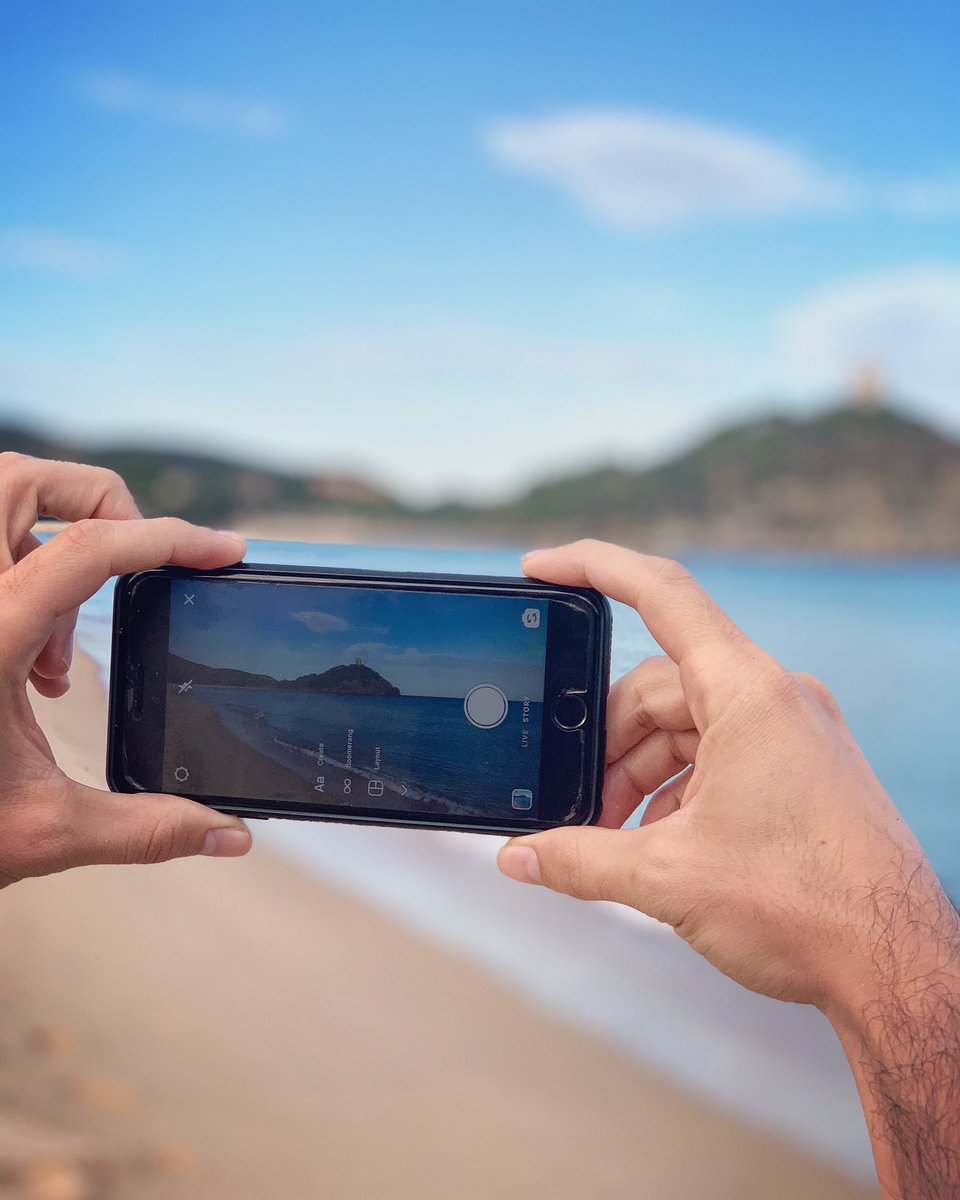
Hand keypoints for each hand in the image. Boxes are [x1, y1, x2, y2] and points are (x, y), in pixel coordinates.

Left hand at [0, 453, 253, 887]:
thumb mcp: (46, 832)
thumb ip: (146, 829)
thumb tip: (231, 837)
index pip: (89, 548)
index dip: (168, 539)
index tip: (222, 549)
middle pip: (24, 481)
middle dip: (99, 505)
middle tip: (135, 565)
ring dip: (52, 540)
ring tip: (65, 637)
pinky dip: (24, 579)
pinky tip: (35, 666)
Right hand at [498, 540, 955, 1017]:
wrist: (896, 963)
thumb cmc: (810, 907)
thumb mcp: (669, 878)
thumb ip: (579, 859)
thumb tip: (520, 858)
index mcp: (747, 692)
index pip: (661, 594)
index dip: (592, 566)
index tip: (542, 567)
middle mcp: (774, 697)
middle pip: (659, 685)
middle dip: (607, 744)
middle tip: (580, 806)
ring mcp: (792, 730)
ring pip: (687, 724)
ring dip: (640, 774)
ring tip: (615, 838)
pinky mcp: (800, 765)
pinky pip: (719, 752)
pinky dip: (677, 788)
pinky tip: (658, 842)